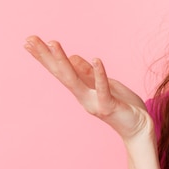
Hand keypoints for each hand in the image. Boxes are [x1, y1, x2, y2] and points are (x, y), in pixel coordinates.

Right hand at [24, 35, 152, 142]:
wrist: (140, 129)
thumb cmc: (124, 106)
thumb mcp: (105, 84)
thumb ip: (89, 73)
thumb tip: (73, 56)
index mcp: (83, 90)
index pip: (61, 70)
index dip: (46, 56)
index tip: (30, 41)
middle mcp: (83, 96)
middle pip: (61, 73)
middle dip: (45, 56)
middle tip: (29, 39)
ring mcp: (94, 102)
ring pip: (74, 80)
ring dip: (63, 61)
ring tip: (52, 43)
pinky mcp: (109, 106)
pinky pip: (103, 88)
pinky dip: (99, 74)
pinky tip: (96, 59)